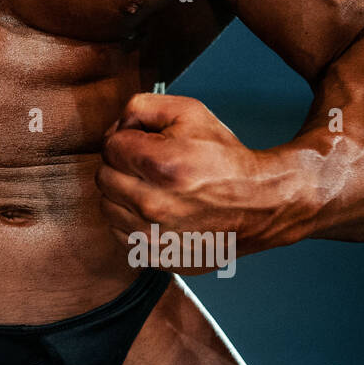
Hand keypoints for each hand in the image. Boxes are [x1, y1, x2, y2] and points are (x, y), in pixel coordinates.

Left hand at [97, 94, 298, 261]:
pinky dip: (132, 222)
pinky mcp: (156, 257)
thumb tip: (114, 127)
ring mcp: (153, 236)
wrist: (259, 204)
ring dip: (124, 195)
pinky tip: (156, 212)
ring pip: (107, 207)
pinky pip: (120, 234)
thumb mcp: (189, 112)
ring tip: (153, 189)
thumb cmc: (224, 159)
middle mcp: (153, 205)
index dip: (127, 139)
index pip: (110, 146)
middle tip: (149, 166)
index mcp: (161, 166)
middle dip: (122, 166)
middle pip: (103, 177)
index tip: (146, 144)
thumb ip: (140, 107)